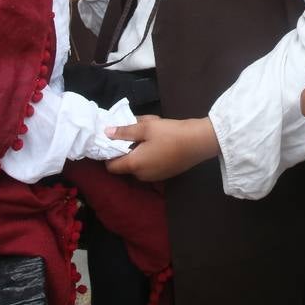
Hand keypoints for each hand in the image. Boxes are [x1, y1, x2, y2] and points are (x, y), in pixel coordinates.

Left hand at [104, 116, 219, 181]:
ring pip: (137, 167)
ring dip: (137, 154)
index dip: (108, 155)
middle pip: (124, 166)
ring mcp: (154, 177)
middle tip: (132, 134)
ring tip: (147, 137)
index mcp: (134, 164)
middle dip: (125, 152)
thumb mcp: (145, 127)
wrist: (198, 142)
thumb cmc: (170, 133)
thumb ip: (124, 131)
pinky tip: (158, 144)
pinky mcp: (164, 175)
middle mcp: (141, 175)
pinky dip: (148, 158)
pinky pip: (148, 168)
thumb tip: (106, 133)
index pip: (111, 167)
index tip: (112, 141)